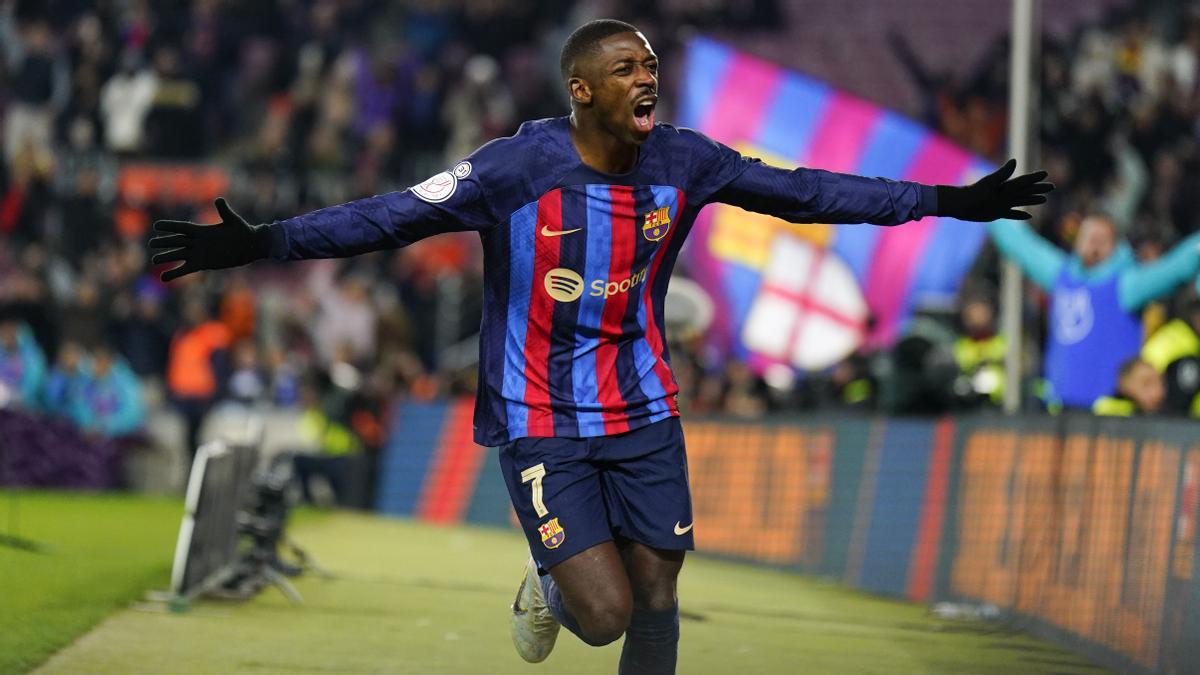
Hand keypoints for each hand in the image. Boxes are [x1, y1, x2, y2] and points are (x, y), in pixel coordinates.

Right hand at [148, 198, 271, 280]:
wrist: (249, 246)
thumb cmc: (243, 231)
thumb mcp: (233, 221)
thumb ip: (224, 211)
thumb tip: (219, 199)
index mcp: (202, 230)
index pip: (182, 227)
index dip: (170, 226)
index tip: (156, 225)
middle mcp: (197, 241)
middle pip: (177, 241)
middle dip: (164, 242)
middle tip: (151, 243)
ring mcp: (198, 253)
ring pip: (178, 255)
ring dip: (166, 258)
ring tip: (154, 260)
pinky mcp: (201, 264)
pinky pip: (185, 269)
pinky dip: (174, 273)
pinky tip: (163, 278)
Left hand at [936, 159, 1053, 221]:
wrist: (960, 204)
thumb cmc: (974, 192)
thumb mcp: (990, 182)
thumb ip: (1003, 173)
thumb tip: (1015, 161)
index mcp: (1005, 186)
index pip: (1023, 181)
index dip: (1034, 178)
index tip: (1045, 173)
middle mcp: (1006, 194)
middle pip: (1026, 191)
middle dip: (1038, 188)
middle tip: (1052, 186)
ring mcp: (1002, 204)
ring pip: (1021, 202)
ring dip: (1032, 200)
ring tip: (1044, 199)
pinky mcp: (997, 213)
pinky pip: (1012, 214)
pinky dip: (1020, 215)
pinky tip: (1029, 216)